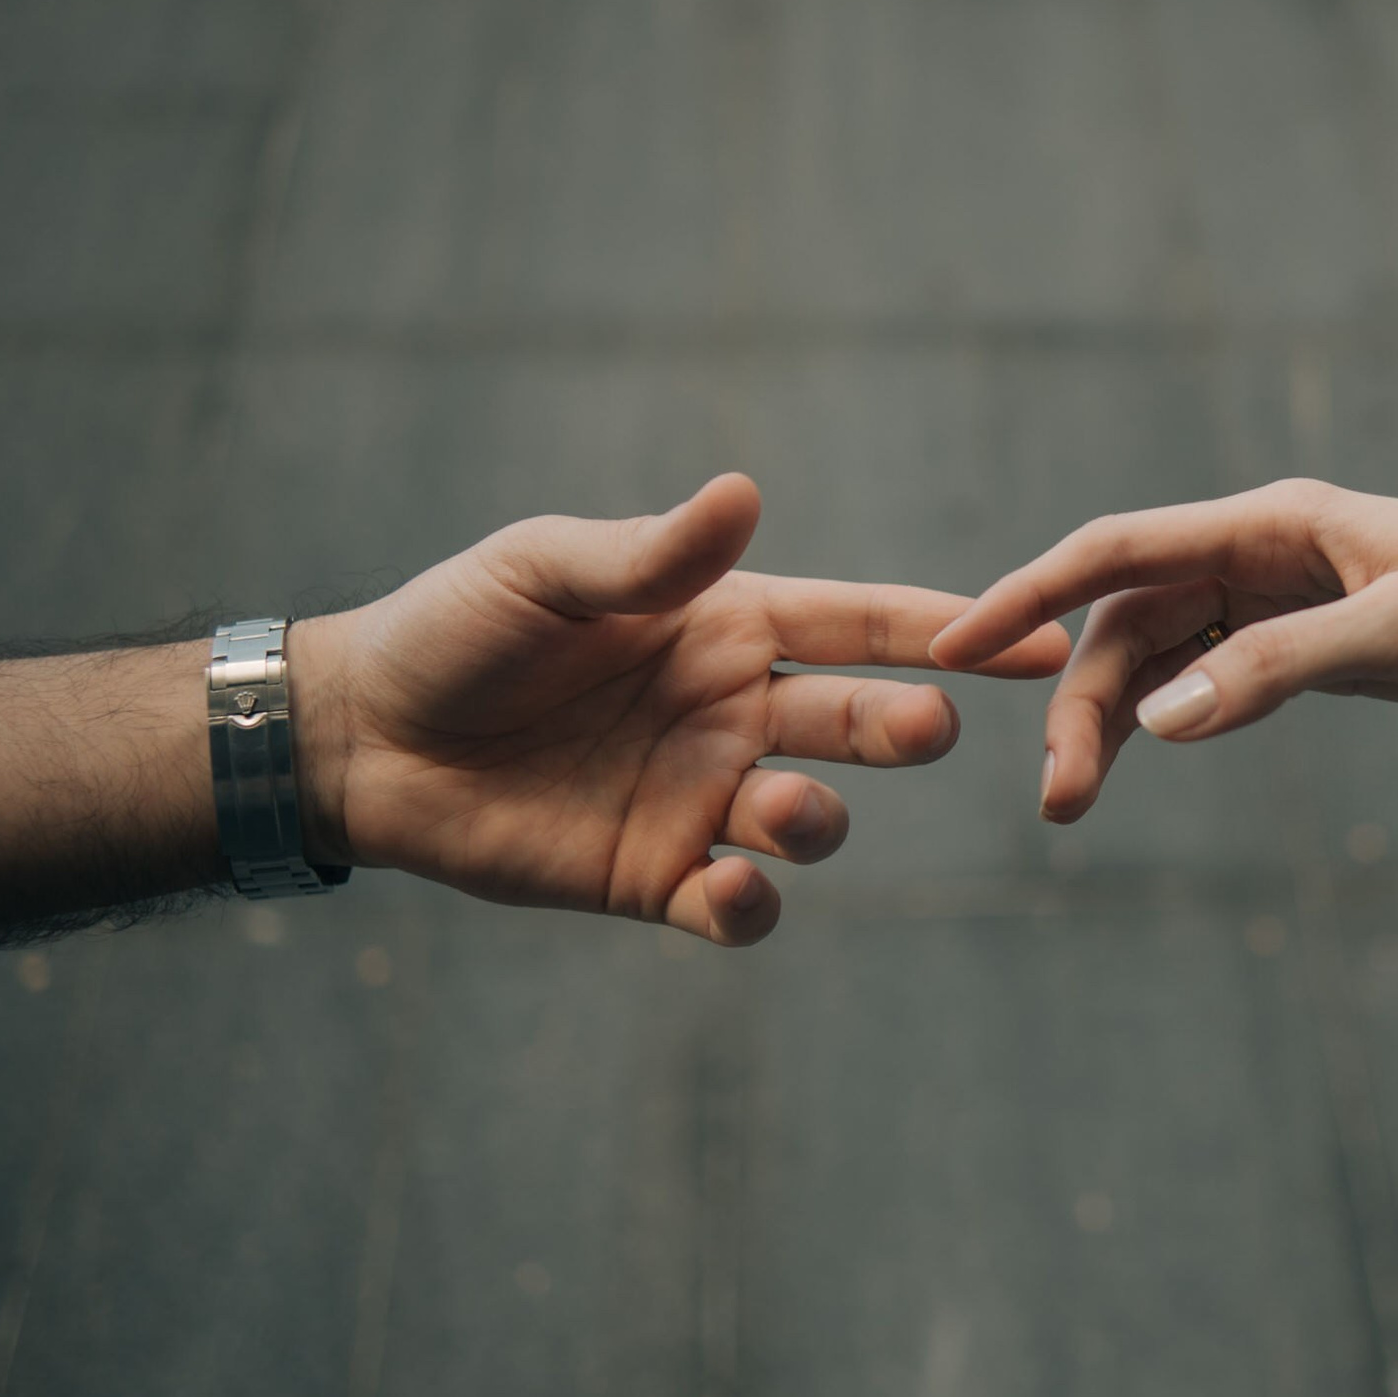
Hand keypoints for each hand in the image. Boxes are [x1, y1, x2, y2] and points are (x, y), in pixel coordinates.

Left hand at [294, 475, 1070, 944]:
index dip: (945, 631)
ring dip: (819, 816)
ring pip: (811, 816)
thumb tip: (745, 493)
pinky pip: (735, 903)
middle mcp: (734, 711)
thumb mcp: (549, 573)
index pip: (858, 624)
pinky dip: (750, 903)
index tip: (1033, 635)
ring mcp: (702, 797)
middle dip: (906, 726)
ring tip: (790, 808)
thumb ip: (650, 555)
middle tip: (933, 728)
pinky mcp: (657, 876)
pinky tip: (731, 886)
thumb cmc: (459, 627)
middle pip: (856, 720)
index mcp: (727, 624)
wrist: (364, 734)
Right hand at [930, 479, 1397, 822]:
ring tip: (1074, 805)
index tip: (952, 645)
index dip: (1027, 594)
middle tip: (1059, 802)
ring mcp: (1288, 605)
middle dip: (1077, 700)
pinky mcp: (1319, 652)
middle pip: (1128, 619)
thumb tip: (1160, 719)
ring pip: (1162, 657)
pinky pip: (1212, 681)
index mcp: (1276, 523)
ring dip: (1113, 720)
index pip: (1119, 551)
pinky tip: (1140, 758)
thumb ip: (1281, 671)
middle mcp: (1267, 555)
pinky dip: (1165, 718)